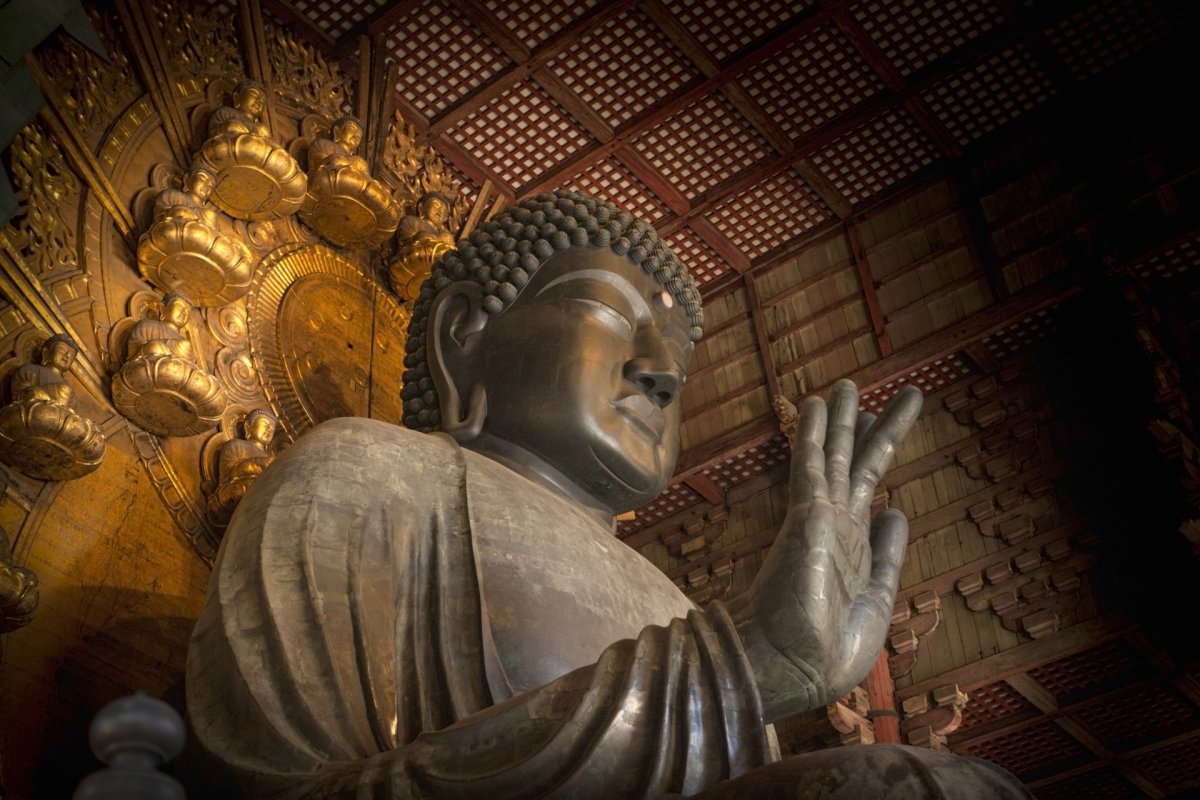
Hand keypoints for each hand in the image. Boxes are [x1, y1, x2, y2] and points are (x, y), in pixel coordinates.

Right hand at [724, 379, 922, 721]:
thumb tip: (898, 511)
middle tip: (879, 393)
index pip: (865, 496)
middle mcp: (835, 528)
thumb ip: (888, 555)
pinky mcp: (806, 514)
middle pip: (856, 467)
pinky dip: (815, 432)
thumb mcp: (876, 601)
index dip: (875, 462)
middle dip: (868, 429)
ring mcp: (819, 519)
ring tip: (848, 382)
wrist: (793, 666)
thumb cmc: (829, 651)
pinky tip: (818, 403)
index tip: (878, 434)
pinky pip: (811, 462)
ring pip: (836, 456)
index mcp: (851, 552)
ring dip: (843, 419)